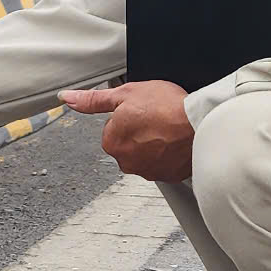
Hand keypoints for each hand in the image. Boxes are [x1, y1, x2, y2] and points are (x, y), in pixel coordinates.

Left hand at [60, 80, 195, 182]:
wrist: (201, 124)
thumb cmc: (168, 108)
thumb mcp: (126, 94)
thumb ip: (94, 100)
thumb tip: (69, 98)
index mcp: (112, 142)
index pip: (112, 127)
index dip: (128, 115)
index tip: (142, 110)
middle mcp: (126, 161)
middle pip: (128, 142)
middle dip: (139, 131)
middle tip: (157, 119)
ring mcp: (148, 171)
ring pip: (146, 153)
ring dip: (154, 143)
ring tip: (169, 129)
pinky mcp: (168, 176)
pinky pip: (163, 163)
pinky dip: (169, 154)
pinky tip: (177, 141)